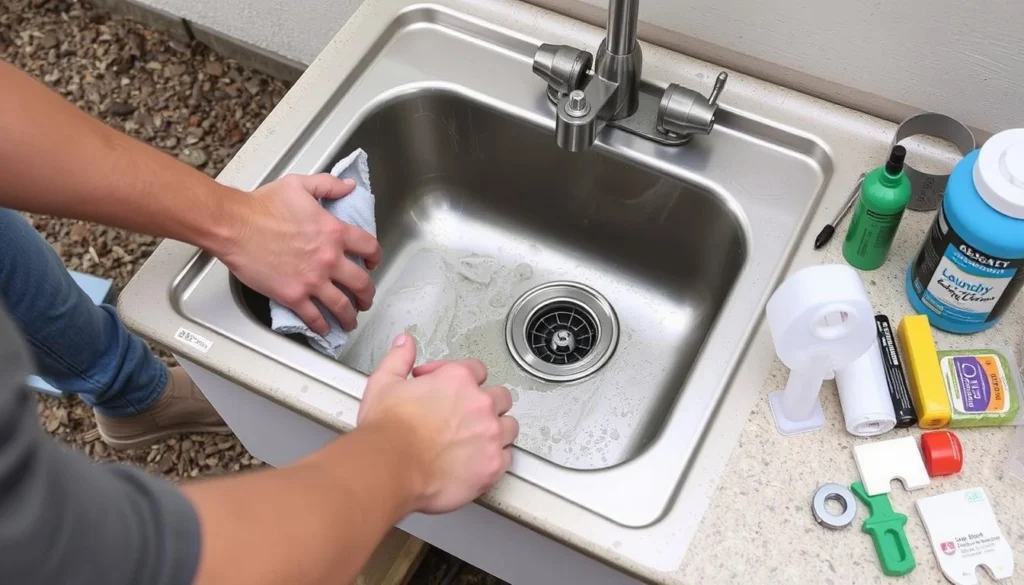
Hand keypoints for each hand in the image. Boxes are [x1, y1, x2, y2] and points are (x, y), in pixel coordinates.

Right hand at [217, 174, 381, 334]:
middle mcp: (329, 259)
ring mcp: (312, 280)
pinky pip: (315, 317)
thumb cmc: (262, 205)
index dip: (375, 258)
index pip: (370, 247)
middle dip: (367, 295)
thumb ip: (329, 185)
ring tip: (350, 321)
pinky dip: (323, 326)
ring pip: (342, 306)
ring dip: (350, 316)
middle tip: (365, 300)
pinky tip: (325, 329)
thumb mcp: (300, 185)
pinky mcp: (293, 296)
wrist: (234, 226)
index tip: (372, 263)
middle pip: (362, 284)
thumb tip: (349, 186)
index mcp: (334, 232)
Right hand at [357, 334, 517, 513]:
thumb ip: (399, 359)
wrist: (389, 469)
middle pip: (500, 397)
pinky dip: (496, 458)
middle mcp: (480, 404)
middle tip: (466, 415)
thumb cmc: (387, 432)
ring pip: (509, 426)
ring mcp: (490, 434)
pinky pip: (507, 457)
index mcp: (458, 380)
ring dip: (496, 429)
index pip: (477, 369)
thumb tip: (405, 343)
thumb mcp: (384, 384)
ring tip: (476, 438)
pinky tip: (479, 460)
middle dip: (485, 403)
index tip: (448, 388)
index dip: (462, 378)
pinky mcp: (492, 464)